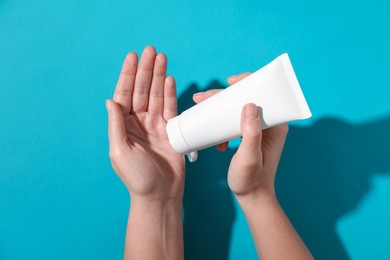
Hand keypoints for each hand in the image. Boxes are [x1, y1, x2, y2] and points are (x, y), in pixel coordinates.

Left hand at [107, 46, 184, 201]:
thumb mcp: (120, 151)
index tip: (133, 57)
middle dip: (146, 70)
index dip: (128, 75)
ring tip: (162, 58)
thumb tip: (110, 101)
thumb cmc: (137, 178)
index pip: (124, 94)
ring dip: (159, 76)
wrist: (160, 194)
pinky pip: (170, 108)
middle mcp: (138, 122)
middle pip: (142, 90)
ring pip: (157, 95)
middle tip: (152, 50)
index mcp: (123, 126)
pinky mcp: (171, 130)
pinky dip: (171, 93)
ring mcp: (155, 125)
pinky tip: (170, 79)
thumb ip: (116, 125)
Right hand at [192, 73, 287, 198]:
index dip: (248, 82)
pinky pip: (233, 122)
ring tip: (200, 110)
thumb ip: (251, 134)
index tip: (229, 82)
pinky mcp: (249, 135)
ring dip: (218, 110)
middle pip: (246, 99)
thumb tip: (249, 105)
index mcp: (276, 125)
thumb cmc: (251, 180)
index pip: (265, 94)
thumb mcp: (249, 158)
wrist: (251, 196)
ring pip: (237, 109)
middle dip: (222, 97)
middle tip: (201, 98)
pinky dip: (221, 126)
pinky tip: (216, 141)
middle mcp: (269, 124)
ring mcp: (258, 129)